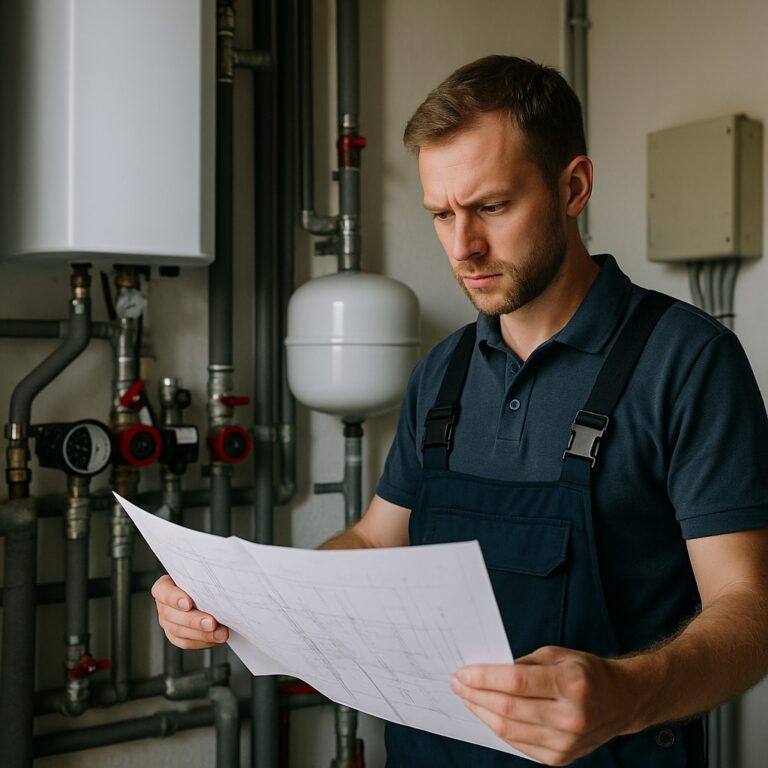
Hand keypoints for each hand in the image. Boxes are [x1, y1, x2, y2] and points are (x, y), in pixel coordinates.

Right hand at [151, 574, 229, 649]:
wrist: (210, 593)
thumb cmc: (205, 580)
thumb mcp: (202, 574)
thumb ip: (204, 577)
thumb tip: (221, 578)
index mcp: (166, 585)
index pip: (162, 590)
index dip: (173, 598)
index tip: (188, 603)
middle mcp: (164, 604)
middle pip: (171, 615)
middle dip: (194, 620)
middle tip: (212, 623)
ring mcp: (168, 621)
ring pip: (179, 631)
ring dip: (202, 634)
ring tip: (220, 633)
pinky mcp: (175, 635)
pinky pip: (186, 642)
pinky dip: (202, 641)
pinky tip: (215, 638)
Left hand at [450, 646, 632, 765]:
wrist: (621, 702)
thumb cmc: (586, 673)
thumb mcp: (557, 655)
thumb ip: (524, 666)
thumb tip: (485, 673)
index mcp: (572, 683)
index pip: (516, 682)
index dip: (484, 678)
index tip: (462, 672)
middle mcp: (571, 716)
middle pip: (509, 709)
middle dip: (475, 694)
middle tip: (457, 683)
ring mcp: (566, 742)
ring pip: (509, 730)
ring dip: (481, 712)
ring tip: (466, 697)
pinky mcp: (559, 758)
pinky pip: (518, 744)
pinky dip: (498, 728)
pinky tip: (486, 713)